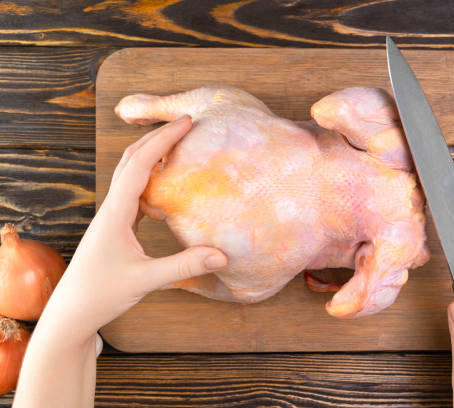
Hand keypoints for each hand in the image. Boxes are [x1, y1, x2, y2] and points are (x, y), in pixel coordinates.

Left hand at [40, 115, 227, 346]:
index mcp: (115, 213)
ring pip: (130, 173)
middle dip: (156, 137)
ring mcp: (111, 216)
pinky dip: (149, 176)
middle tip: (184, 123)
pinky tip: (165, 182)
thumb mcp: (145, 280)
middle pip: (131, 159)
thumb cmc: (101, 294)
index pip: (139, 165)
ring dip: (151, 153)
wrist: (71, 312)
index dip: (163, 140)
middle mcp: (111, 208)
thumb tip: (223, 255)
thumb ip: (184, 266)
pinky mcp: (115, 226)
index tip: (186, 122)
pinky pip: (133, 191)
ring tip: (177, 144)